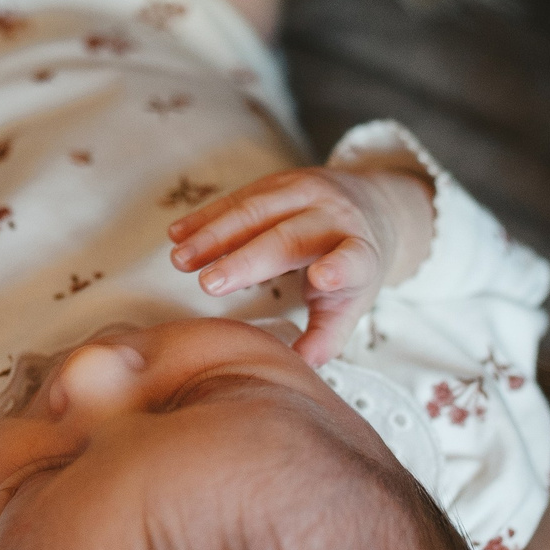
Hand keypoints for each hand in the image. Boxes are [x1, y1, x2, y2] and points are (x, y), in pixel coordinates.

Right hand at [167, 165, 433, 364]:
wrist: (370, 203)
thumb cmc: (353, 266)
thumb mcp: (352, 301)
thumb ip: (327, 336)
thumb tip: (300, 367)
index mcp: (360, 252)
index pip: (354, 261)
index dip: (339, 269)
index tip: (321, 279)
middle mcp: (333, 217)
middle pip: (288, 238)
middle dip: (246, 260)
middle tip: (209, 285)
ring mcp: (303, 193)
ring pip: (255, 211)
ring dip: (213, 235)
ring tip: (181, 260)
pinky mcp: (276, 183)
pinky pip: (237, 198)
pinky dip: (205, 217)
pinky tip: (178, 235)